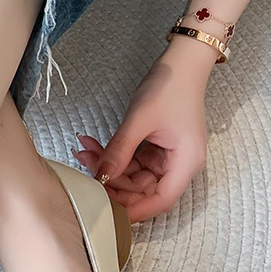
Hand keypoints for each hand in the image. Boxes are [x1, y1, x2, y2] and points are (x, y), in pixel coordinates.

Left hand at [72, 38, 215, 221]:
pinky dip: (114, 156)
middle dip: (112, 182)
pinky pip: (133, 162)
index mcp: (186, 163)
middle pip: (143, 190)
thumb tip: (101, 177)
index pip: (160, 201)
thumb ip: (119, 151)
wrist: (181, 61)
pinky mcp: (158, 149)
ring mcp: (168, 157)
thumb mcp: (139, 120)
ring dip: (108, 166)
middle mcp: (180, 165)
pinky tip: (93, 146)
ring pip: (134, 176)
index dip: (133, 209)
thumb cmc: (170, 87)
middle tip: (85, 166)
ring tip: (84, 150)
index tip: (105, 209)